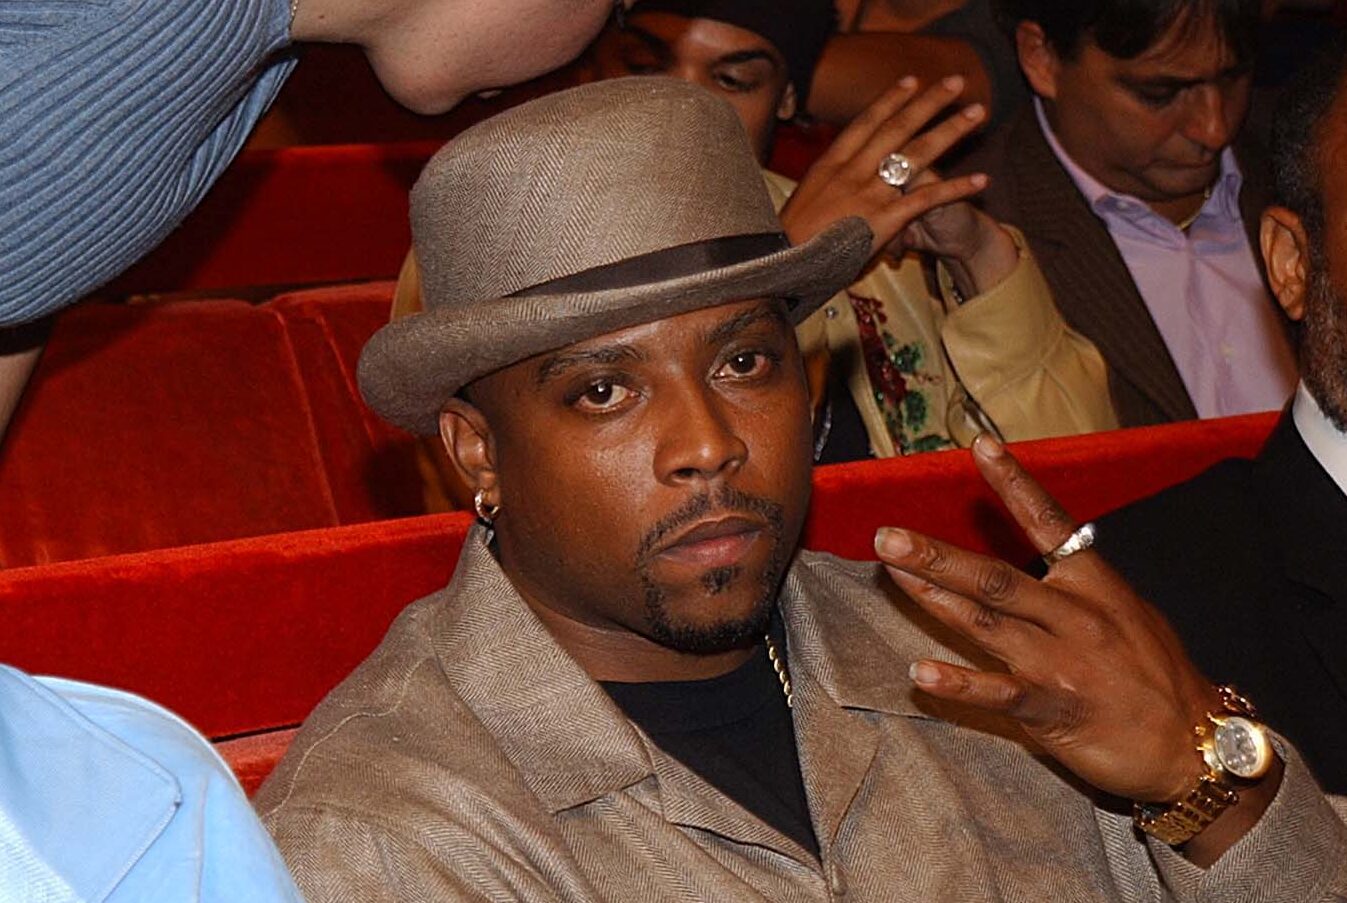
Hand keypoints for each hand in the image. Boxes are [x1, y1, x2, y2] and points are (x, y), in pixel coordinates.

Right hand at [779, 75, 989, 262]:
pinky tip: (981, 180)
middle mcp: (852, 171)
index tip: (910, 82)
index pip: (865, 123)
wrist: (781, 265)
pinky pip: (928, 198)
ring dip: (951, 130)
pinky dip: (957, 188)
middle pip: (897, 127)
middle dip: (929, 102)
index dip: (890, 100)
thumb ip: (825, 184)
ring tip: (977, 113)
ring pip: (918, 153)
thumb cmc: (787, 241)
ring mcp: (870, 193)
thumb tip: (834, 178)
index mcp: (830, 164)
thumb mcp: (802, 201)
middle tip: (954, 82)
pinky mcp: (885, 219)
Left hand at [873, 433, 1222, 804]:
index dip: (1015, 483)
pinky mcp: (1055, 710)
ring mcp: (1062, 663)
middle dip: (937, 556)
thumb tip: (1051, 553)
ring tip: (893, 576)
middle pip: (995, 577)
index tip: (980, 447)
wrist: (1200, 747)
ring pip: (987, 624)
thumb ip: (1082, 584)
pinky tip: (920, 672)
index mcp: (1094, 584)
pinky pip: (999, 693)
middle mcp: (1074, 616)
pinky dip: (959, 683)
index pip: (1048, 522)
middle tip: (887, 536)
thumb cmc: (1160, 677)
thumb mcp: (1129, 612)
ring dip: (934, 599)